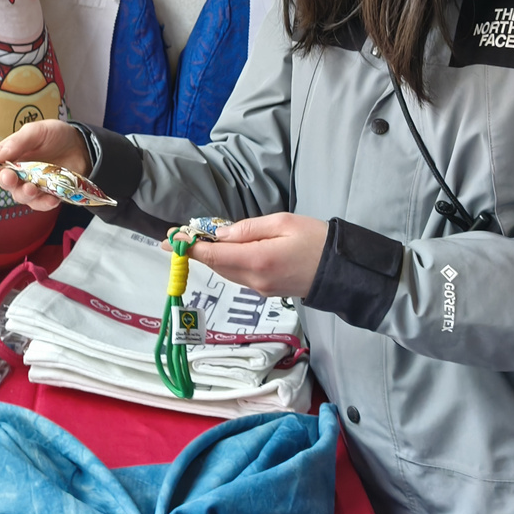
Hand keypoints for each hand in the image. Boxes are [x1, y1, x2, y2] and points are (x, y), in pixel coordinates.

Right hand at [0, 119, 89, 209]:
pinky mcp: (48, 195)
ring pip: (20, 196)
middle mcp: (17, 173)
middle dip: (5, 183)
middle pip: (3, 185)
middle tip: (10, 177)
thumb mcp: (36, 131)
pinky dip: (44, 203)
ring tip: (35, 186)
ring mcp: (32, 185)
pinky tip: (51, 197)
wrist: (83, 145)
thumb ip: (17, 143)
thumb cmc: (56, 135)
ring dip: (25, 193)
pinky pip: (40, 205)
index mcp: (8, 157)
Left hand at [168, 213, 328, 298]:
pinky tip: (223, 250)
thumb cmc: (316, 239)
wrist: (343, 270)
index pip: (214, 255)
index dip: (190, 247)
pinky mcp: (267, 290)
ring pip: (226, 272)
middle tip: (178, 237)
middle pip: (216, 266)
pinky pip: (239, 276)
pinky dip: (226, 263)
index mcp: (258, 260)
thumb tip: (220, 234)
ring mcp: (261, 288)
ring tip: (195, 241)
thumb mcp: (282, 222)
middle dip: (196, 251)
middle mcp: (255, 280)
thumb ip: (248, 229)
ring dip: (210, 258)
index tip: (170, 240)